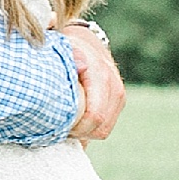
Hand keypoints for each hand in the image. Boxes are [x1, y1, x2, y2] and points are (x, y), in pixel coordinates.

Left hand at [57, 22, 124, 141]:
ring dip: (85, 134)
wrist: (88, 45)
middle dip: (79, 134)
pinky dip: (90, 130)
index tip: (59, 127)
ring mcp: (119, 97)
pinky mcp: (118, 104)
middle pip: (100, 128)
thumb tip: (81, 66)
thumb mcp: (66, 50)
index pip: (95, 115)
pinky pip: (105, 127)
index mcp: (102, 76)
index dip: (77, 128)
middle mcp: (115, 88)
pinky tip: (76, 123)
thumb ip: (71, 57)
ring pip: (103, 130)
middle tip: (59, 129)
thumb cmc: (71, 51)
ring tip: (66, 125)